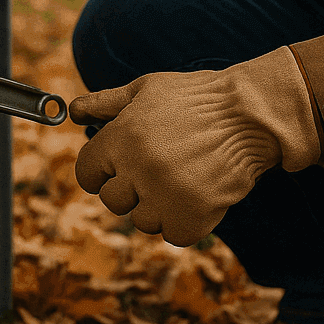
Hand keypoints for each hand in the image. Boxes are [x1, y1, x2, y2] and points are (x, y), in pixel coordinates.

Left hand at [70, 47, 321, 245]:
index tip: (121, 165)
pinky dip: (185, 221)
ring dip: (159, 205)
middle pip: (112, 200)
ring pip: (142, 220)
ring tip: (184, 175)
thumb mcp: (147, 89)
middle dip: (132, 187)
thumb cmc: (196, 98)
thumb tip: (73, 111)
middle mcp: (137, 169)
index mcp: (120, 138)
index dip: (102, 169)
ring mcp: (164, 197)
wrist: (250, 115)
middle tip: (162, 167)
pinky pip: (173, 234)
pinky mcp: (191, 219)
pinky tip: (198, 193)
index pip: (86, 173)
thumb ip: (106, 103)